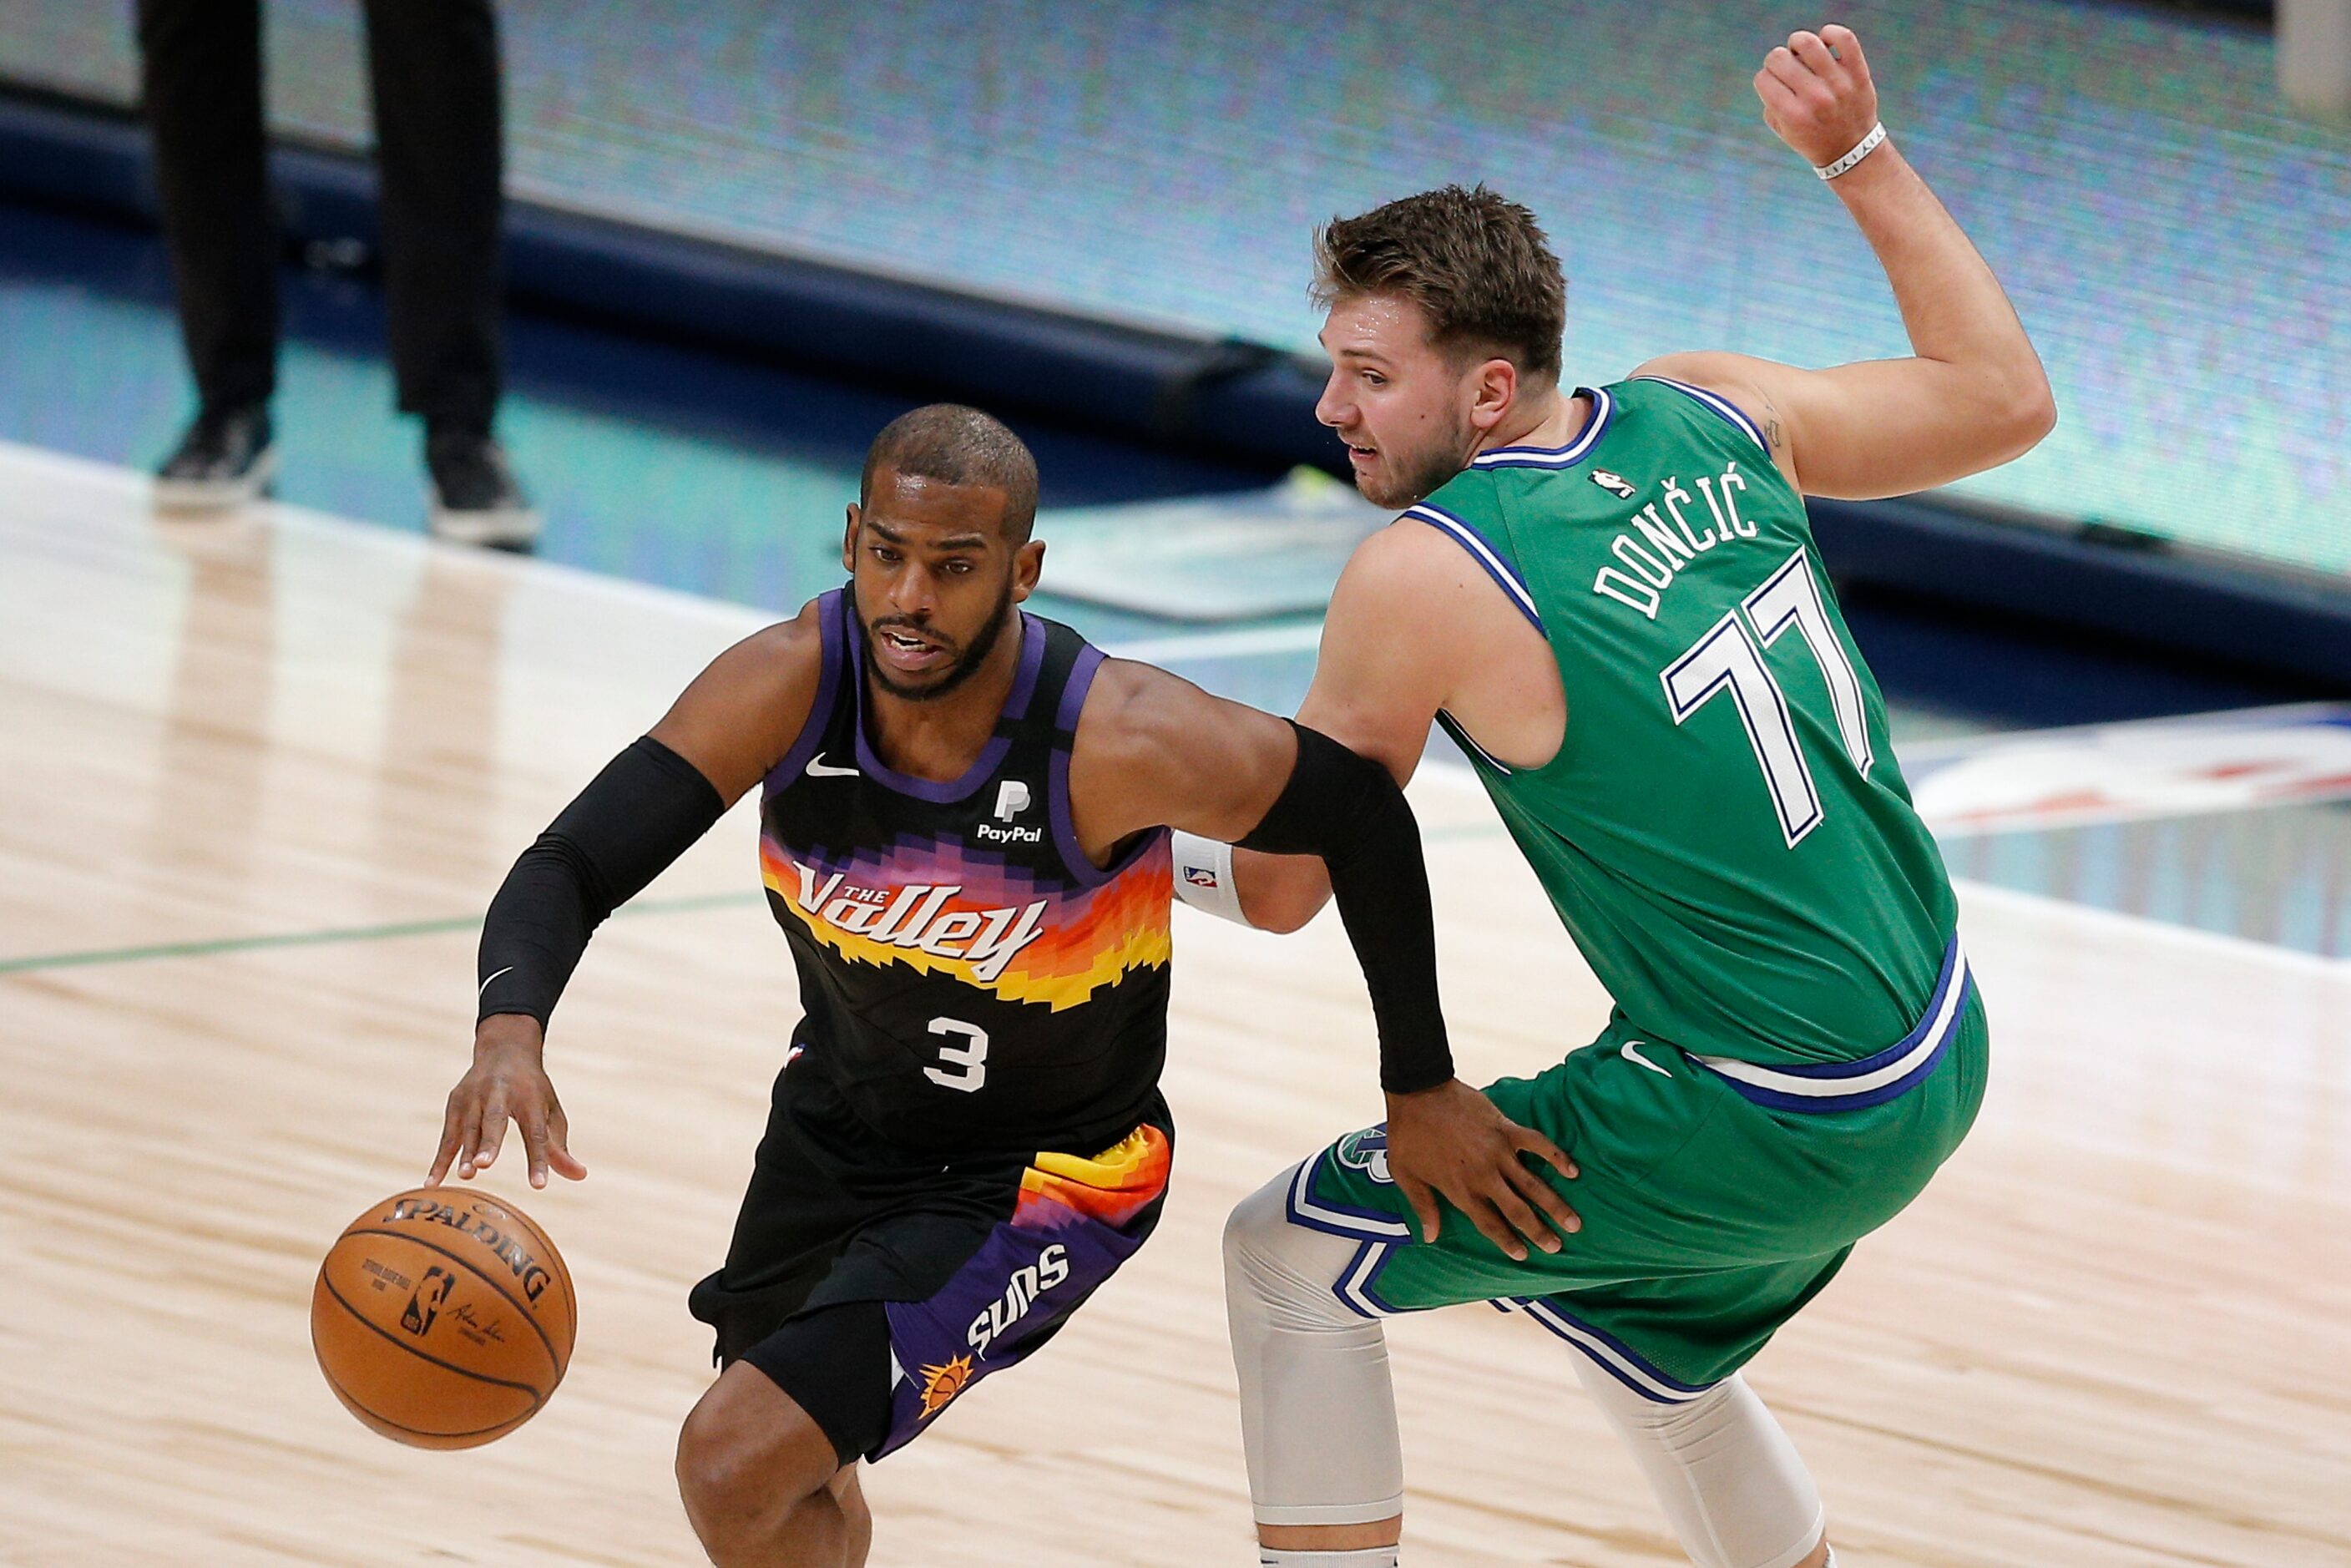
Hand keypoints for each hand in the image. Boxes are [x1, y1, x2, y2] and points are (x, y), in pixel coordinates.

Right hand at [428, 1016, 586, 1189]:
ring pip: (468, 1128)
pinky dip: (441, 1159)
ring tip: (466, 1176)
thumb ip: (559, 1148)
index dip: (537, 1159)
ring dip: (465, 1152)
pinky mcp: (455, 1102)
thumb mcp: (550, 1112)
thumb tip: (580, 1176)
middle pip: (494, 1121)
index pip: (535, 1133)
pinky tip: (433, 1182)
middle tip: (486, 1164)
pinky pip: (448, 1135)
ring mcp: (474, 1096)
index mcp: (529, 1097)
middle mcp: (500, 1093)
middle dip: (490, 1143)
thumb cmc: (532, 1090)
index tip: (539, 1185)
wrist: (504, 1050)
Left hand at [1382, 1078, 1578, 1260]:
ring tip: (1574, 1223)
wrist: (1417, 1093)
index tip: (1523, 1256)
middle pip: (1517, 1210)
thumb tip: (1431, 1238)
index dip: (1507, 1241)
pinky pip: (1537, 1144)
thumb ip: (1423, 1207)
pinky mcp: (1505, 1128)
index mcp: (1460, 1190)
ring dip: (1555, 1204)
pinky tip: (1573, 1170)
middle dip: (1539, 1231)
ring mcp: (1498, 1151)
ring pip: (1533, 1184)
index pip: (1489, 1223)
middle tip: (1557, 1247)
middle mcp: (1483, 1175)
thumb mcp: (1405, 1175)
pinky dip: (1556, 1156)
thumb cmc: (1408, 1134)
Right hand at [1754, 25, 1878, 167]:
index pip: (1762, 78)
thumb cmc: (1811, 137)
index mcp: (1792, 115)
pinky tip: (1825, 43)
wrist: (1851, 149)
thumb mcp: (1782, 130)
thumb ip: (1770, 101)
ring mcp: (1838, 83)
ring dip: (1797, 43)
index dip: (1765, 80)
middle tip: (1787, 71)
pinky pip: (1843, 37)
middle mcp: (1814, 98)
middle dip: (1776, 61)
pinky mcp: (1857, 72)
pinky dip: (1830, 33)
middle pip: (1778, 58)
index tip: (1775, 87)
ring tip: (1802, 53)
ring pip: (1807, 42)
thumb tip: (1775, 69)